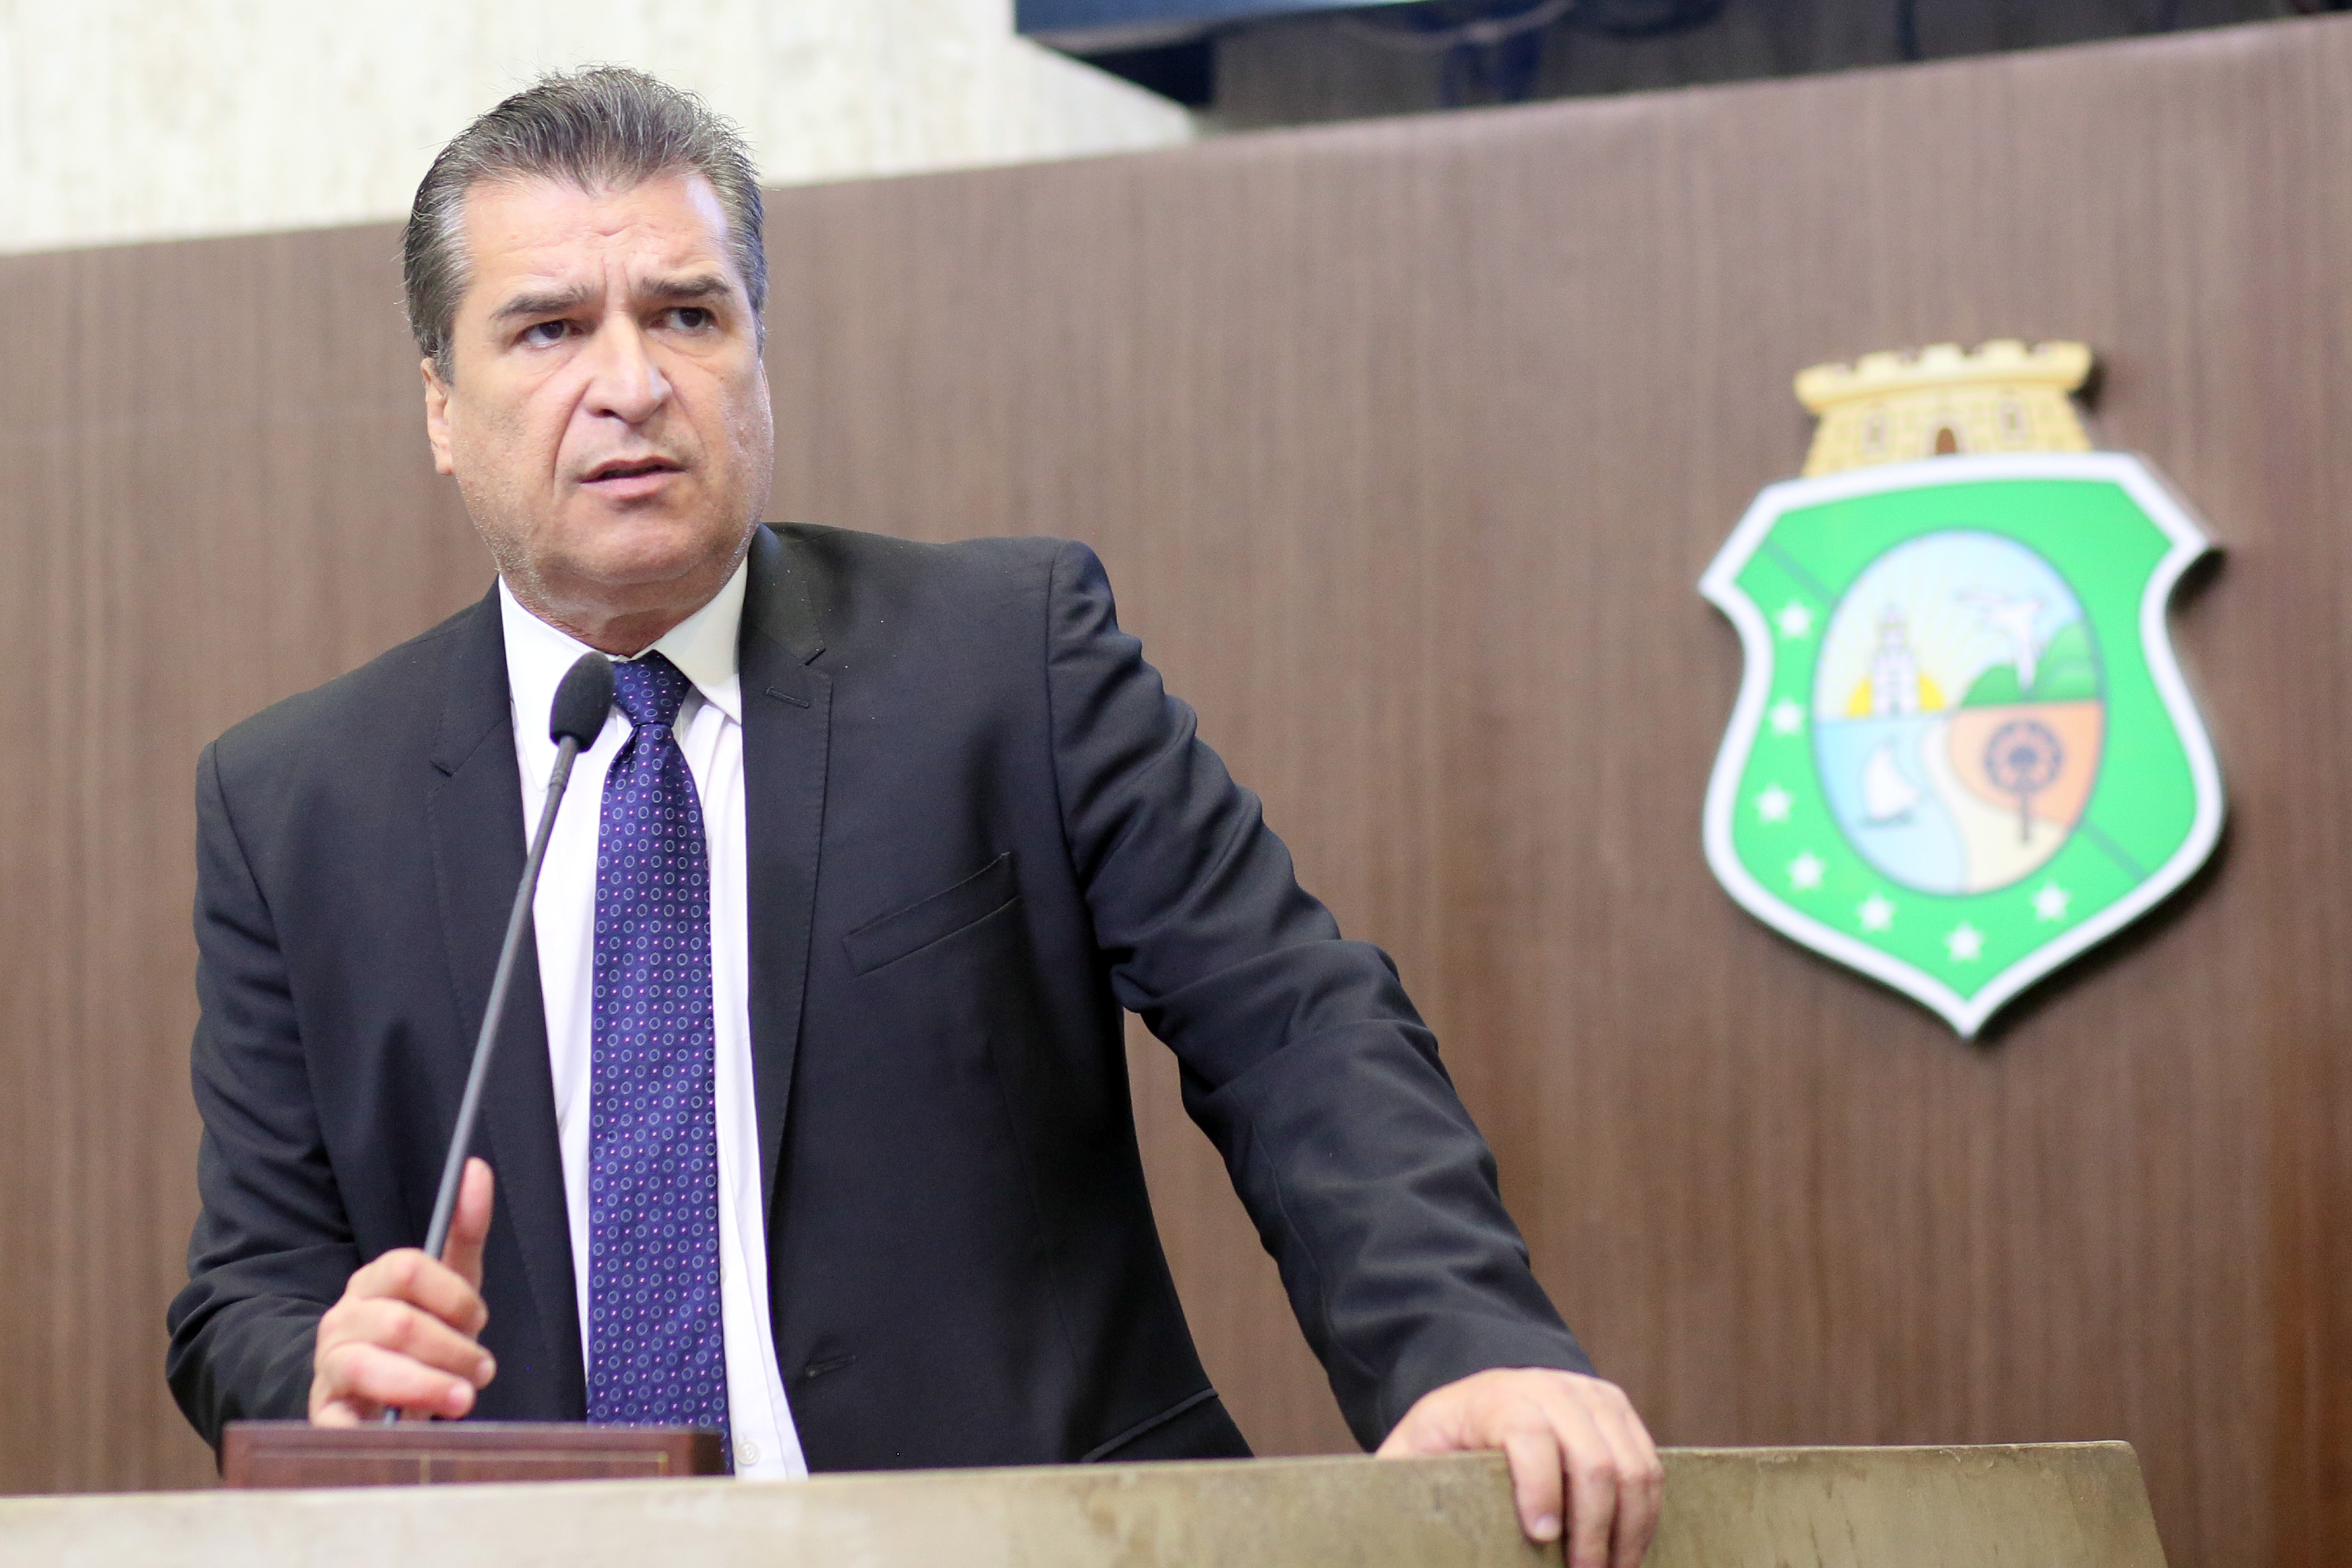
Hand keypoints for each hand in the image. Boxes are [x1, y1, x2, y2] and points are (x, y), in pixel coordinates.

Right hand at [309, 1157, 498, 1423]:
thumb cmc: (424, 1334)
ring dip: (427, 1385)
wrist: (382, 1393)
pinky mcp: (325, 1413)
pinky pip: (337, 1422)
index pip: (408, 1268)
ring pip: (371, 1368)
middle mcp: (344, 1318)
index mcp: (373, 1281)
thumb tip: (477, 1168)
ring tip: (462, 1399)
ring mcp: (330, 1365)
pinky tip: (403, 1433)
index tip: (480, 1318)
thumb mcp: (452, 1281)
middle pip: (398, 1322)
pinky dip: (369, 1429)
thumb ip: (465, 1227)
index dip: (454, 1296)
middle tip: (483, 1369)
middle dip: (452, 1348)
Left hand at [1376, 1367, 1661, 1567]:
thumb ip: (1403, 1483)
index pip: (1528, 1435)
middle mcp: (1549, 1387)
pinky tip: (1627, 1553)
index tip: (1540, 1538)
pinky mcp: (1617, 1409)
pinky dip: (1644, 1517)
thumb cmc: (1443, 1439)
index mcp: (1492, 1397)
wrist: (1480, 1394)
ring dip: (1627, 1532)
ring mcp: (1590, 1395)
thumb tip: (1385, 1528)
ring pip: (1632, 1468)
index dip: (1539, 1489)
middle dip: (1593, 1531)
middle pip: (1592, 1460)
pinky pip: (1649, 1467)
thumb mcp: (1411, 1455)